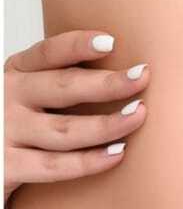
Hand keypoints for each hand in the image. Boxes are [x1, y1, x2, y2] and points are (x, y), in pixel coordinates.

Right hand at [4, 30, 148, 208]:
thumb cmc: (12, 131)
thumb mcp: (26, 98)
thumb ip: (57, 87)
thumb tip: (117, 77)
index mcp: (15, 74)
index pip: (47, 54)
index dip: (78, 45)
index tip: (111, 42)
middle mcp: (6, 97)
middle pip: (63, 87)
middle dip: (107, 83)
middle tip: (142, 77)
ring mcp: (5, 131)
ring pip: (65, 129)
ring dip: (107, 123)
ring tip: (138, 116)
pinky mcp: (7, 166)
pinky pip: (55, 165)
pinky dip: (89, 161)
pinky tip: (117, 154)